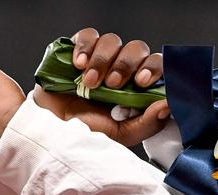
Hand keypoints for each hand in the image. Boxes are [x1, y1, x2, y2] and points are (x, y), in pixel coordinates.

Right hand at [34, 28, 168, 146]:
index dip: (153, 69)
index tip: (142, 83)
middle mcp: (120, 70)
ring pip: (113, 41)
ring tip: (89, 83)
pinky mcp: (78, 49)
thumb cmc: (84, 134)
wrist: (49, 132)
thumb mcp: (119, 136)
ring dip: (103, 61)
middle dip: (126, 65)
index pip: (155, 68)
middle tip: (112, 84)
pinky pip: (88, 35)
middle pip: (136, 49)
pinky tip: (78, 65)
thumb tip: (167, 106)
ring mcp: (99, 58)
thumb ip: (146, 124)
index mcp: (135, 88)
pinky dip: (85, 47)